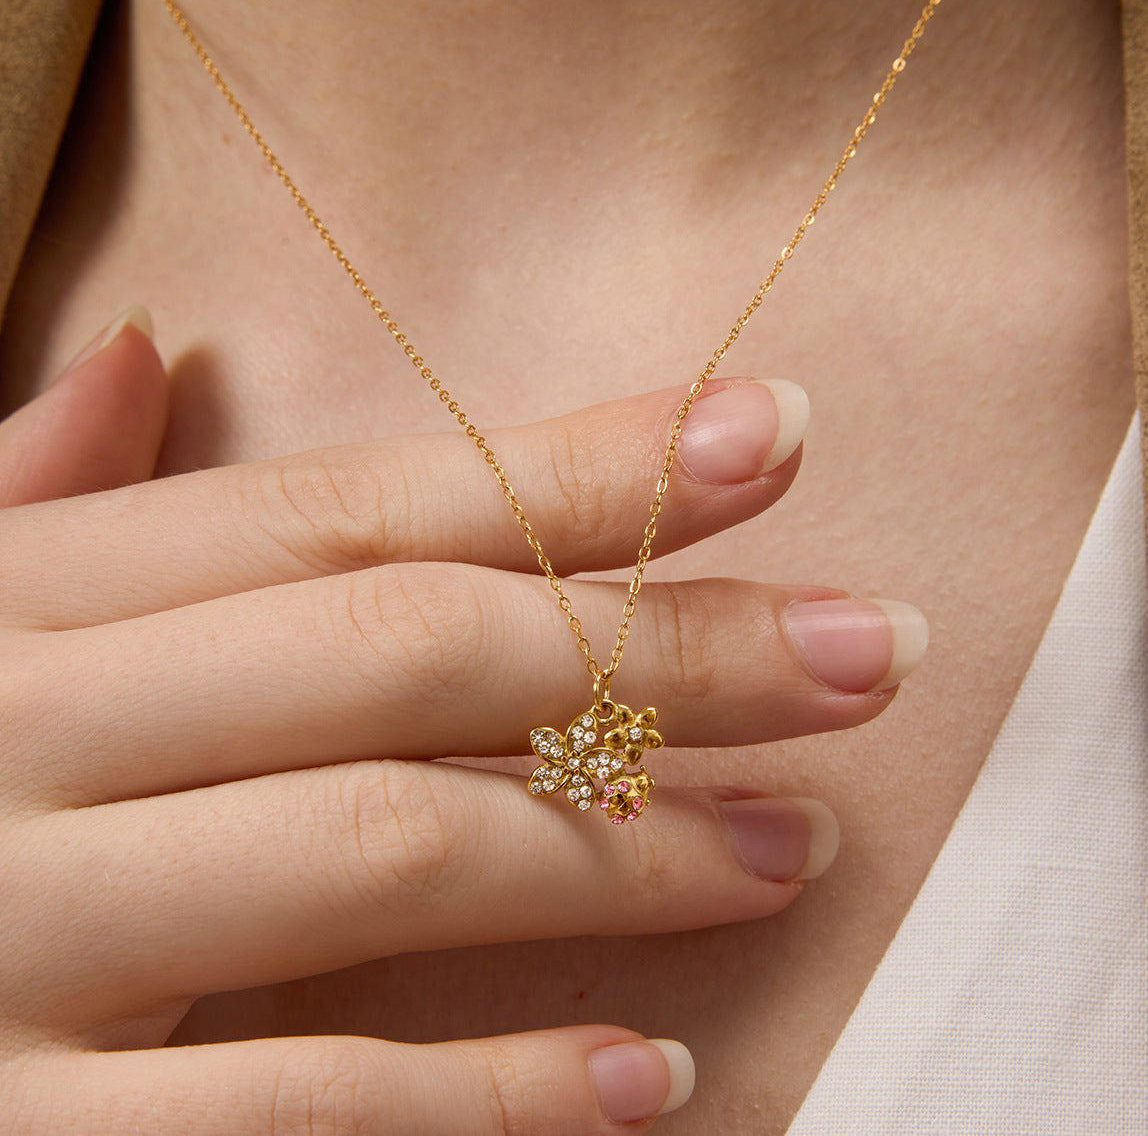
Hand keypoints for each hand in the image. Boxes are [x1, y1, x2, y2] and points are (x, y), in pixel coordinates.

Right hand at [0, 308, 924, 1132]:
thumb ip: (45, 496)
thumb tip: (145, 350)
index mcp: (39, 601)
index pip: (362, 503)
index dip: (581, 464)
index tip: (773, 433)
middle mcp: (33, 735)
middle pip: (419, 655)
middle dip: (663, 649)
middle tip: (868, 649)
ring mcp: (20, 937)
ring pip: (387, 855)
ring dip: (625, 852)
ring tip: (797, 838)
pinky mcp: (19, 1133)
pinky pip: (290, 1110)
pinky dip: (484, 1097)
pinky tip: (648, 1076)